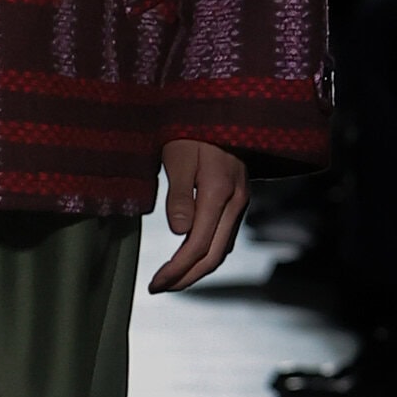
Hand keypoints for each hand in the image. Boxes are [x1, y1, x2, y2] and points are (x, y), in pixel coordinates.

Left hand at [149, 140, 249, 292]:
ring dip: (197, 269)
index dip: (177, 270)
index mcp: (220, 193)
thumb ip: (179, 195)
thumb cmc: (193, 130)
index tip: (155, 283)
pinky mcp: (238, 198)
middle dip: (187, 278)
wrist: (223, 108)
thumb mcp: (178, 157)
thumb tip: (179, 234)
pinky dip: (208, 253)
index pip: (198, 246)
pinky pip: (226, 236)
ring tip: (172, 279)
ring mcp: (241, 201)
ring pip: (223, 248)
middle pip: (214, 255)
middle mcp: (236, 202)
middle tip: (160, 288)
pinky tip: (191, 256)